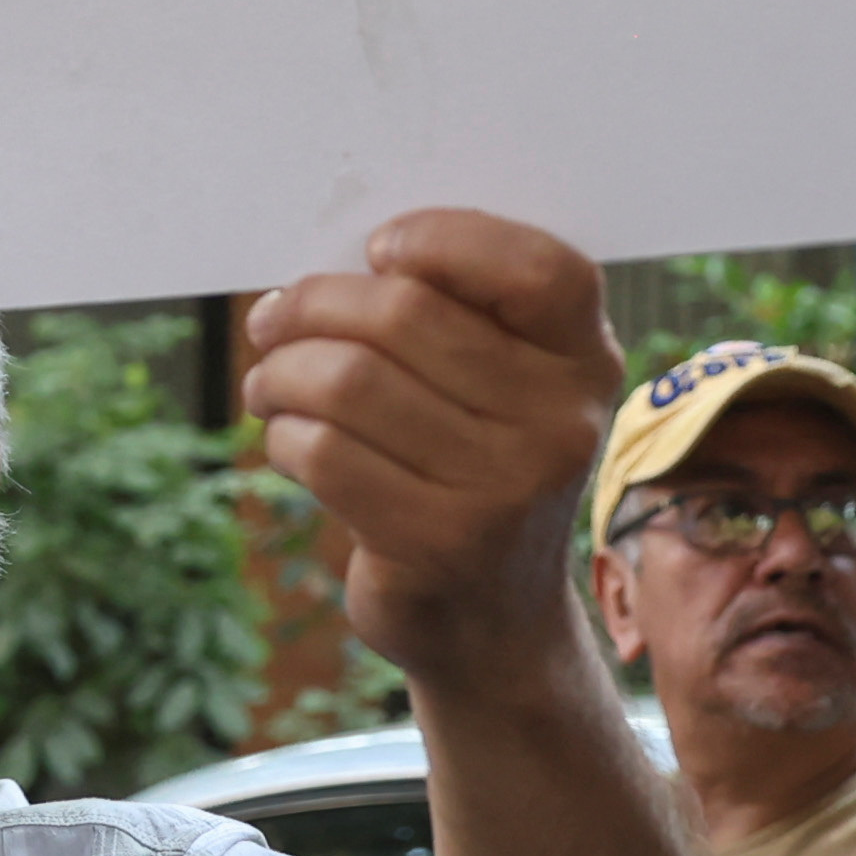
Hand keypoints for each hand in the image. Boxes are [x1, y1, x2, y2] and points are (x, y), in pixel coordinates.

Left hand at [245, 211, 618, 683]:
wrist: (491, 617)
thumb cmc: (468, 462)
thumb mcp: (496, 386)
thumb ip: (447, 314)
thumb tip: (321, 267)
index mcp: (586, 360)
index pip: (542, 268)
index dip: (445, 238)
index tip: (377, 251)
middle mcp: (563, 422)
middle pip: (404, 312)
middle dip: (311, 306)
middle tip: (271, 323)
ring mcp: (507, 487)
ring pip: (348, 380)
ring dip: (280, 372)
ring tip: (269, 383)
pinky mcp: (441, 543)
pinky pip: (325, 452)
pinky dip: (285, 435)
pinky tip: (289, 439)